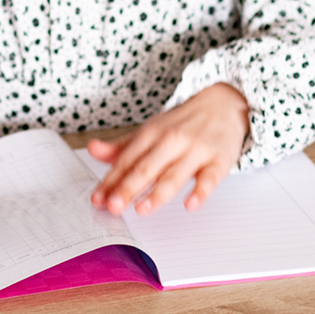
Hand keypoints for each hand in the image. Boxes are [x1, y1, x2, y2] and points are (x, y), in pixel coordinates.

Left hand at [88, 83, 250, 215]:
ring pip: (174, 174)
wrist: (221, 104)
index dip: (111, 180)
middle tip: (113, 206)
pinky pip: (209, 178)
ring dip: (157, 193)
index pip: (126, 160)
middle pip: (146, 167)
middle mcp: (170, 140)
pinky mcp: (218, 160)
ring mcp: (195, 150)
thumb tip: (93, 150)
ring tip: (141, 209)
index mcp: (150, 134)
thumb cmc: (181, 123)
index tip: (97, 198)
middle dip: (128, 187)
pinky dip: (200, 191)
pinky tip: (190, 204)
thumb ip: (121, 146)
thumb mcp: (150, 130)